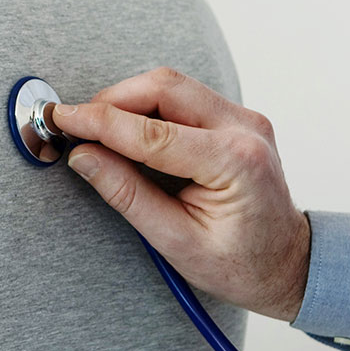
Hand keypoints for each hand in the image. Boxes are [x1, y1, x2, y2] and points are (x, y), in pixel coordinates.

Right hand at [52, 68, 310, 321]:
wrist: (289, 265)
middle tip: (73, 125)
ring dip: (126, 100)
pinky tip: (124, 130)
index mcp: (235, 163)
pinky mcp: (234, 117)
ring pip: (170, 85)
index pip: (150, 131)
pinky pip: (181, 95)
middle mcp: (244, 129)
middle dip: (110, 101)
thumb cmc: (240, 265)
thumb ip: (126, 194)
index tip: (60, 118)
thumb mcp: (175, 242)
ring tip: (94, 130)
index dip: (97, 121)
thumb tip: (81, 156)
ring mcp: (243, 118)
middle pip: (162, 87)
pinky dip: (144, 106)